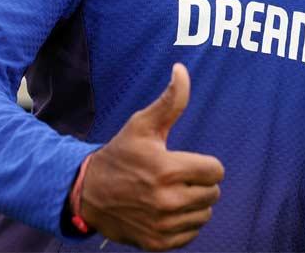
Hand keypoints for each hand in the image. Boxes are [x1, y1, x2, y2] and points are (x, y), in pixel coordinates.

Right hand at [80, 63, 223, 249]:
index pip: (216, 171)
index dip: (205, 164)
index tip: (186, 162)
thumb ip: (170, 100)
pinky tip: (167, 211)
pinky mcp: (157, 243)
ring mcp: (162, 224)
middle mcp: (167, 200)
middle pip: (213, 193)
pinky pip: (192, 234)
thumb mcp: (142, 125)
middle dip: (200, 183)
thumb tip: (181, 69)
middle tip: (178, 177)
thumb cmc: (120, 155)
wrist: (87, 194)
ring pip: (205, 214)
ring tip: (173, 193)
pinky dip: (185, 224)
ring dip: (195, 204)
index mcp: (167, 169)